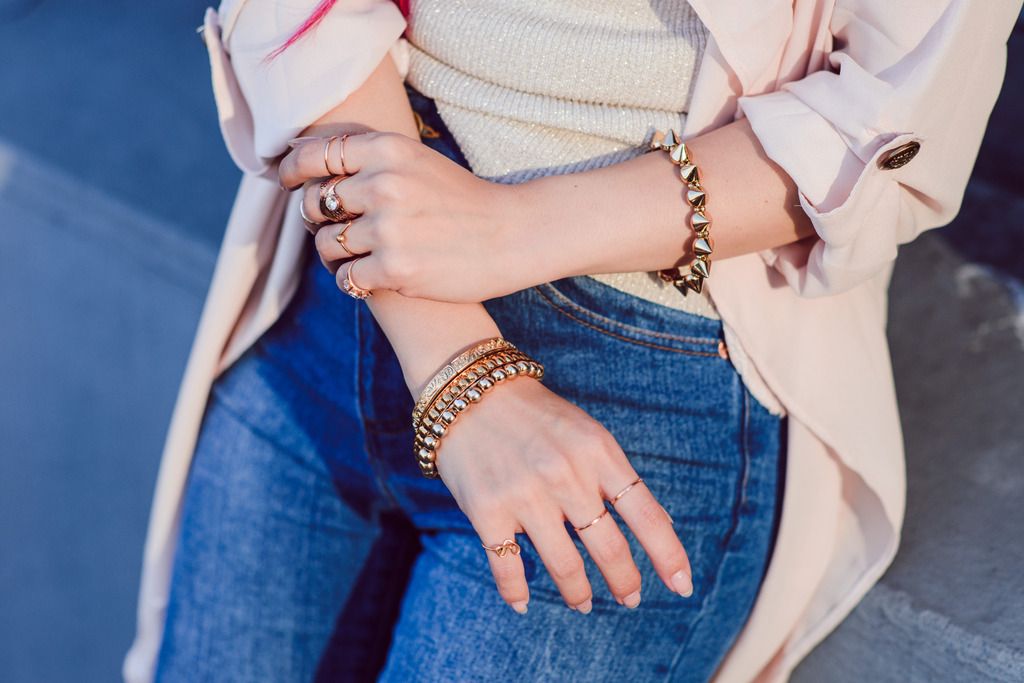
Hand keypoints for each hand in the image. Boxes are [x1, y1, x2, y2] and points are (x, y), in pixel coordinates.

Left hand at [278, 131, 527, 301]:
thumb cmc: (464, 200)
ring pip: (326, 243)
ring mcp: (388, 229)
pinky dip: (352, 281)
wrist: (512, 236)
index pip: (315, 155)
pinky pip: (345, 278)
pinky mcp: (394, 269)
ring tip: (354, 256)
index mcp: (388, 151)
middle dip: (317, 218)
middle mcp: (383, 186)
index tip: (287, 182)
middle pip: (315, 202)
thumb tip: (307, 162)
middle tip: (334, 227)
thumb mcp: (419, 162)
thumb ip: (371, 160)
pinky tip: (369, 278)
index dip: (291, 170)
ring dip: (334, 253)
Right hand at [434, 377, 693, 612]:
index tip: (683, 586)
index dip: (668, 555)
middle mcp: (566, 476)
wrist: (468, 392)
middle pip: (608, 547)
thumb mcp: (588, 434)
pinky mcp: (487, 511)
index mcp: (598, 453)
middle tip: (630, 599)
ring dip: (578, 594)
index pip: (645, 514)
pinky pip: (508, 567)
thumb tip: (661, 525)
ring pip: (564, 565)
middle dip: (624, 582)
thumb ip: (619, 477)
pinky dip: (517, 592)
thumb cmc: (537, 416)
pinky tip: (524, 603)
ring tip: (582, 604)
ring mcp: (525, 495)